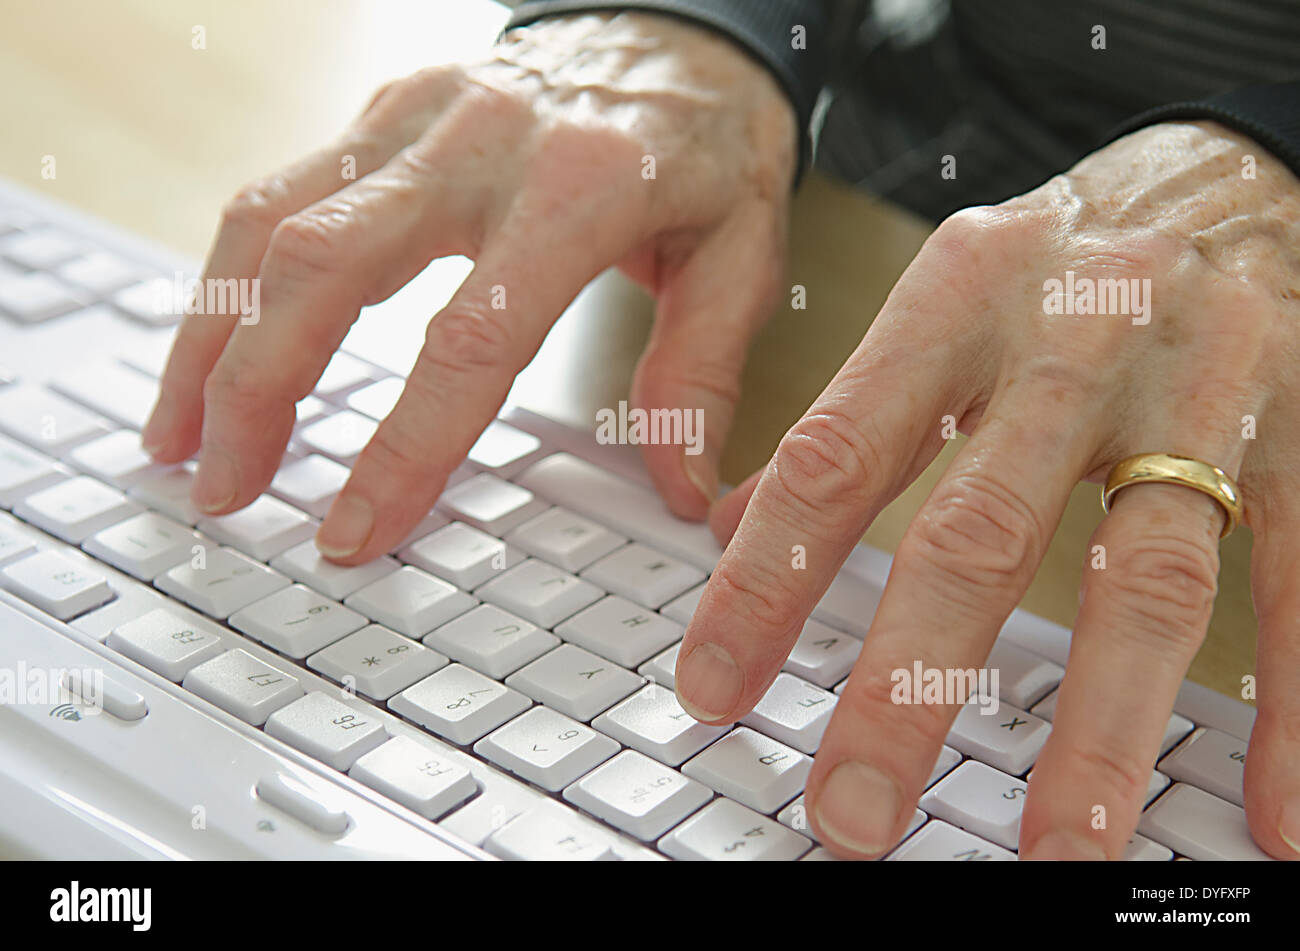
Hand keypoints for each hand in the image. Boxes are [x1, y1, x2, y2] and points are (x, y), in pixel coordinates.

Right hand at [141, 11, 795, 558]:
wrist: (679, 29)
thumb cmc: (708, 141)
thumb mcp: (744, 252)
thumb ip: (702, 371)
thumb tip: (678, 487)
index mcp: (581, 188)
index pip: (468, 337)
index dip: (405, 445)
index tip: (355, 526)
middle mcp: (480, 143)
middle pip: (327, 266)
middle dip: (260, 390)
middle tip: (228, 490)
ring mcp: (418, 117)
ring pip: (272, 221)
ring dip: (211, 335)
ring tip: (179, 436)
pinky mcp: (384, 113)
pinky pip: (277, 190)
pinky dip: (227, 278)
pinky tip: (211, 348)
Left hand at [676, 120, 1299, 859]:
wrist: (1231, 169)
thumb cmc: (1064, 256)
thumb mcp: (939, 301)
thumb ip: (848, 417)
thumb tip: (734, 527)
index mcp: (954, 300)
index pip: (834, 458)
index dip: (763, 581)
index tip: (715, 689)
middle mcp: (1070, 339)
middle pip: (978, 534)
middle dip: (910, 685)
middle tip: (854, 811)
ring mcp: (1197, 386)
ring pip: (1142, 576)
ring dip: (1094, 729)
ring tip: (1057, 851)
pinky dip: (1290, 705)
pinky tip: (1271, 809)